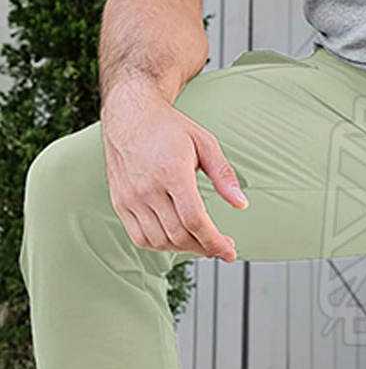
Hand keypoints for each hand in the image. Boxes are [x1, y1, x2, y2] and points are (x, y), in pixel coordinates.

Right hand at [101, 79, 247, 261]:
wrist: (130, 117)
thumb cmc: (170, 129)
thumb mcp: (205, 143)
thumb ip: (224, 175)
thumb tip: (241, 204)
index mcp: (171, 172)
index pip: (195, 219)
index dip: (214, 241)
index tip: (230, 251)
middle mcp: (147, 188)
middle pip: (179, 234)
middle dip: (205, 247)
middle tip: (222, 248)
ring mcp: (130, 198)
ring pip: (160, 240)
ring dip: (186, 249)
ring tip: (203, 243)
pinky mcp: (120, 203)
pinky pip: (140, 237)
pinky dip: (161, 245)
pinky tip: (178, 240)